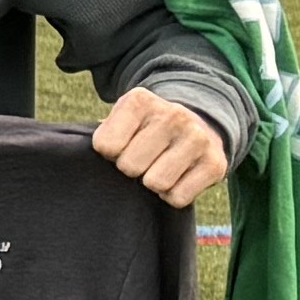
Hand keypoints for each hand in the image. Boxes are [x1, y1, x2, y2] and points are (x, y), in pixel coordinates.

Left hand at [94, 91, 231, 209]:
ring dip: (153, 183)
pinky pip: (178, 198)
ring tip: (160, 167)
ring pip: (155, 183)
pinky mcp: (216, 163)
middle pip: (130, 166)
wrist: (200, 125)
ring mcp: (197, 138)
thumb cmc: (146, 129)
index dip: (110, 153)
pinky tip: (178, 176)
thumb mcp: (121, 120)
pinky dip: (173, 194)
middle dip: (131, 169)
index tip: (122, 145)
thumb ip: (102, 134)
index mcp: (140, 101)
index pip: (106, 146)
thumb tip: (82, 155)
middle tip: (144, 159)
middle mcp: (172, 114)